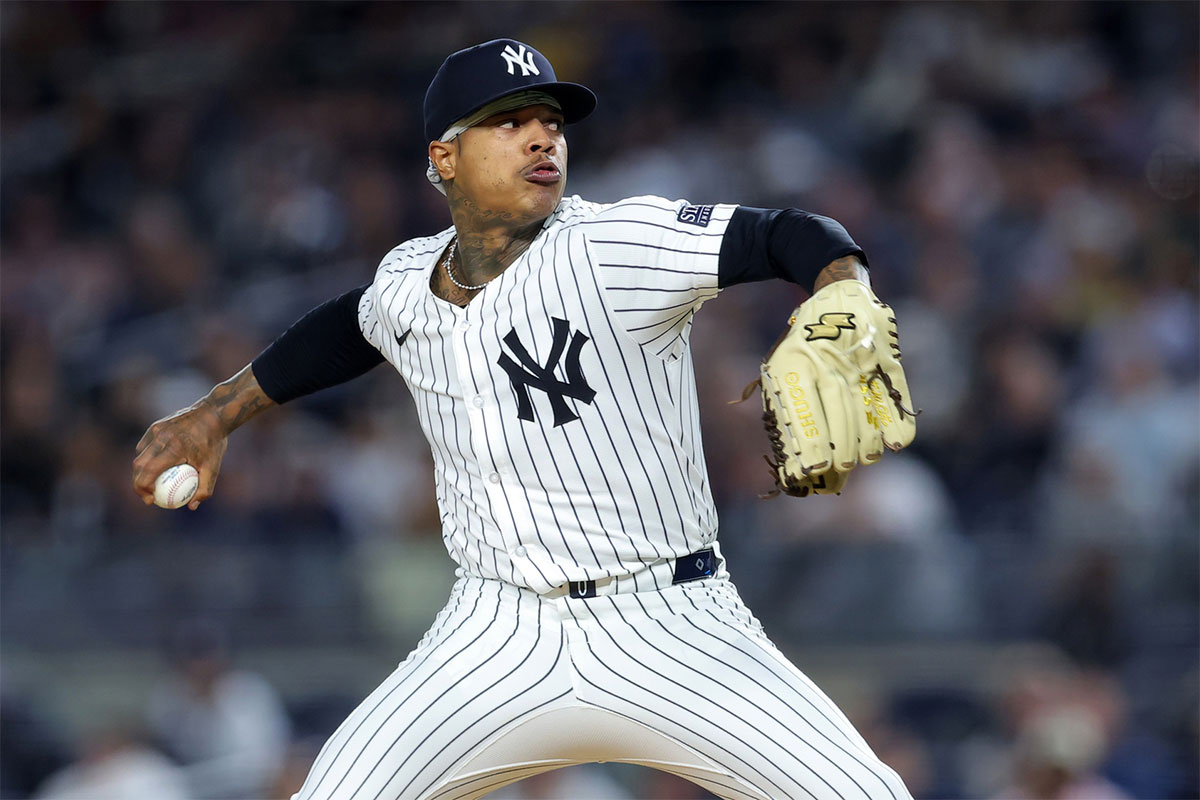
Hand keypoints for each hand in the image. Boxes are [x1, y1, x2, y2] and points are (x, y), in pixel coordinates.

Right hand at [132, 402, 227, 509]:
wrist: (213, 414)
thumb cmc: (214, 442)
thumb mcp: (214, 467)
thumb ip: (204, 488)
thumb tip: (192, 506)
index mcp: (174, 448)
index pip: (149, 470)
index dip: (143, 487)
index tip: (150, 500)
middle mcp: (161, 437)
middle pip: (139, 464)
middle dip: (138, 483)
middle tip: (148, 496)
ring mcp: (156, 429)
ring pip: (140, 454)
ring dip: (141, 470)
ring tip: (150, 483)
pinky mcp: (155, 426)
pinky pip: (145, 445)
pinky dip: (146, 457)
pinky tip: (155, 468)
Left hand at [757, 279, 916, 497]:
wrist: (835, 295)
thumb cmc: (803, 347)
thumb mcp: (782, 368)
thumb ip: (788, 412)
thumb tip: (796, 467)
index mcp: (793, 362)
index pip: (801, 408)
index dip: (808, 443)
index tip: (812, 469)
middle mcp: (825, 357)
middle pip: (837, 407)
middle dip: (841, 443)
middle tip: (842, 467)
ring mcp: (858, 353)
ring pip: (866, 401)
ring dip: (868, 436)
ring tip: (866, 458)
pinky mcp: (886, 352)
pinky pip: (895, 388)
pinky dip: (899, 416)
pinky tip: (899, 441)